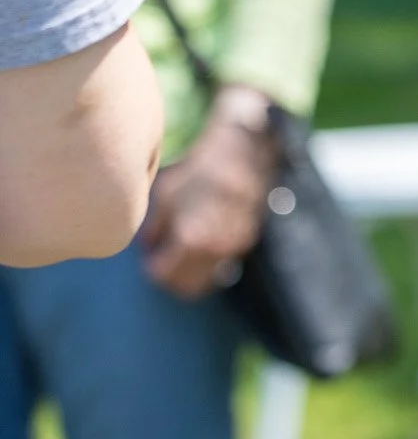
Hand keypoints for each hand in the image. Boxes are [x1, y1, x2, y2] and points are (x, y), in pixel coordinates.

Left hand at [141, 102, 274, 299]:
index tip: (149, 258)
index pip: (164, 276)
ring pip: (207, 279)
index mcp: (191, 238)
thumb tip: (148, 248)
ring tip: (182, 248)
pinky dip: (208, 259)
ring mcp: (235, 245)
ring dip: (191, 271)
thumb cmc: (199, 168)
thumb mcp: (165, 193)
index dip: (153, 269)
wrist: (245, 150)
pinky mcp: (247, 238)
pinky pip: (221, 262)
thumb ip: (154, 228)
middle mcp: (216, 247)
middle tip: (164, 261)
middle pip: (188, 287)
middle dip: (172, 279)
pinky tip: (202, 236)